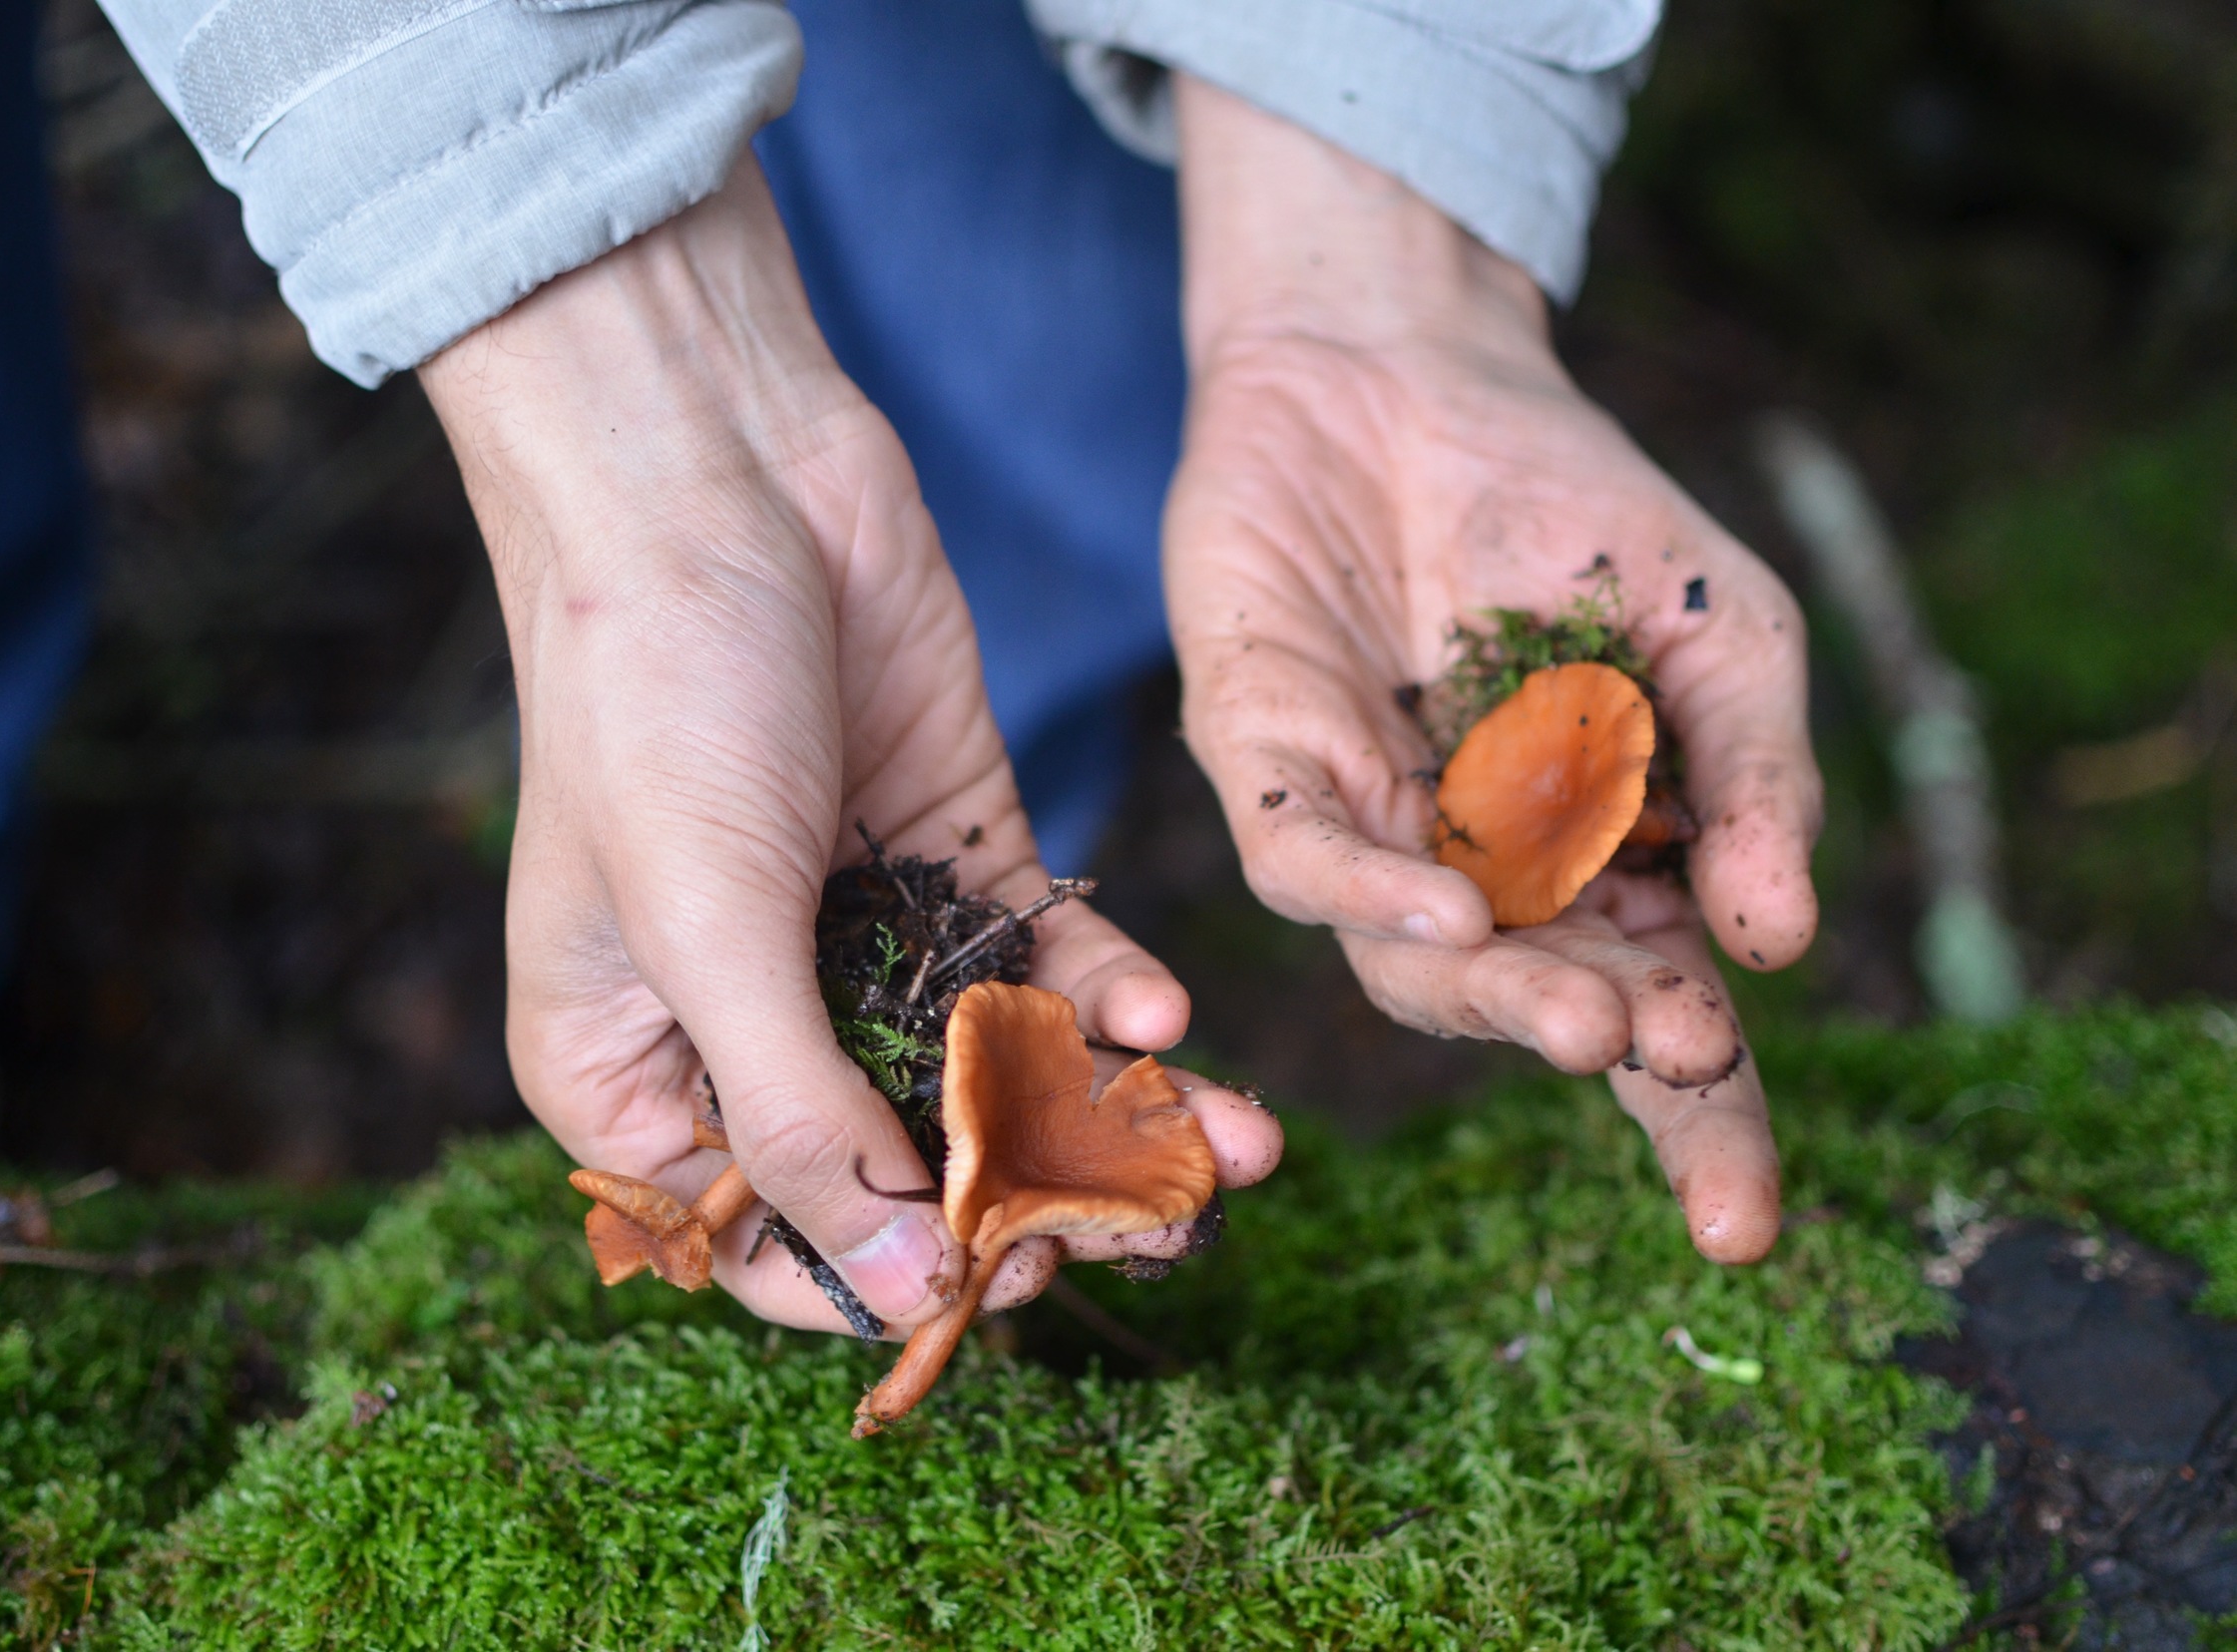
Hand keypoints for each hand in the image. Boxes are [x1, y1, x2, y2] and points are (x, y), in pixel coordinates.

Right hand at [420, 160, 1281, 1334]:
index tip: (1008, 1291)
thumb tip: (898, 1291)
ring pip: (997, 1072)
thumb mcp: (710, 933)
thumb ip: (805, 1121)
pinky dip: (1107, 990)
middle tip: (1165, 1229)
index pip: (767, 1241)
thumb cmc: (654, 702)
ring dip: (1113, 1114)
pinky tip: (1170, 1017)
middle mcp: (748, 1025)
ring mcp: (858, 940)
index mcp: (631, 1074)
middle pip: (908, 1168)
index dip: (890, 1281)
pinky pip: (1043, 956)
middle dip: (1042, 1202)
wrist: (715, 474)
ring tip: (1239, 1153)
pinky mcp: (952, 854)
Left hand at [1164, 79, 1818, 1263]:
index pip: (1663, 1019)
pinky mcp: (1261, 761)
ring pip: (1409, 962)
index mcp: (1602, 867)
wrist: (1407, 363)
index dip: (1700, 1124)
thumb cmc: (1574, 507)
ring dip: (1493, 991)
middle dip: (1600, 1044)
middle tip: (1656, 1054)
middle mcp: (1477, 877)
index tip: (1742, 1228)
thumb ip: (1756, 777)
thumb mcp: (1719, 631)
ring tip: (1581, 1011)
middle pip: (1535, 1005)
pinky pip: (1302, 856)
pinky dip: (1369, 890)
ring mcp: (1364, 829)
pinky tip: (1448, 906)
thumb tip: (1784, 943)